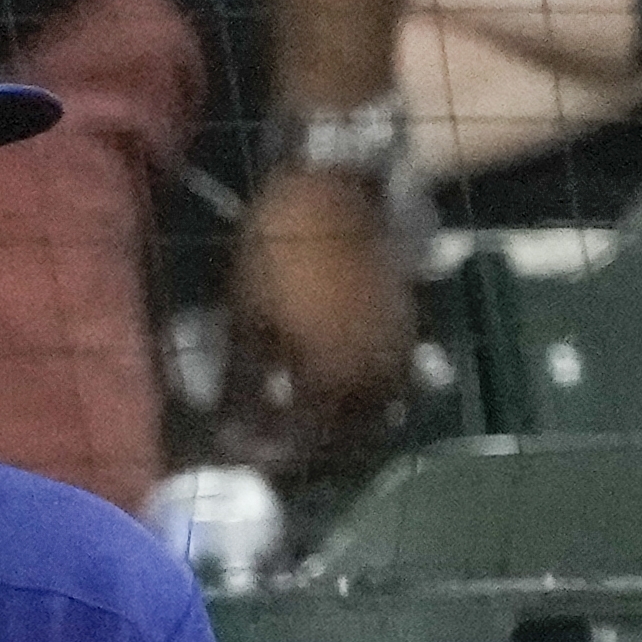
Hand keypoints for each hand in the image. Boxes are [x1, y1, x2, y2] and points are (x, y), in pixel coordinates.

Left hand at [219, 164, 412, 470]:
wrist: (338, 186)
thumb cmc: (282, 250)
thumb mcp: (248, 320)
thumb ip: (243, 387)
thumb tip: (231, 439)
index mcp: (332, 381)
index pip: (304, 442)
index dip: (272, 454)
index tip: (246, 455)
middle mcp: (375, 380)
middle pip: (348, 437)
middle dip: (315, 447)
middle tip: (281, 442)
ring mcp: (400, 354)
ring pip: (378, 411)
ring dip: (347, 424)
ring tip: (313, 415)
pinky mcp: (410, 327)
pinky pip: (394, 379)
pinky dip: (367, 391)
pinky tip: (341, 379)